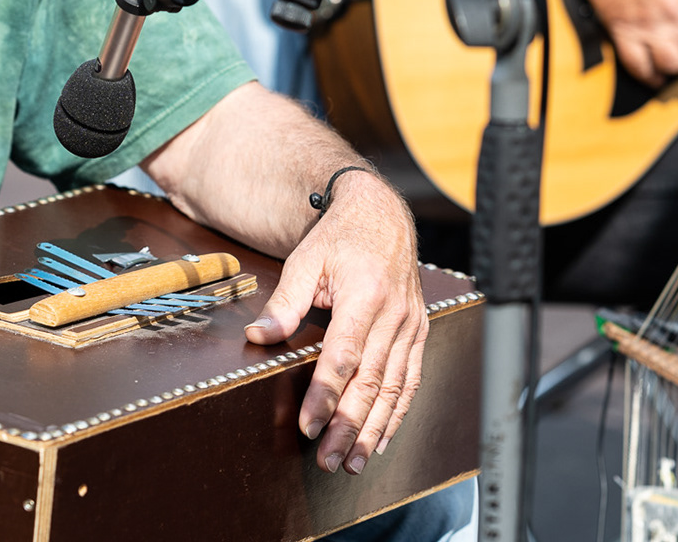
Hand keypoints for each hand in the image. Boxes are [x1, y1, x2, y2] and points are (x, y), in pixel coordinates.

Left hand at [244, 173, 426, 474]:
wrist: (382, 214)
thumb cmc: (340, 237)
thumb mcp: (306, 260)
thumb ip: (284, 302)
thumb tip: (258, 337)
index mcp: (364, 294)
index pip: (343, 356)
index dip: (325, 395)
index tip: (308, 426)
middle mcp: (393, 313)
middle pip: (371, 381)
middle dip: (349, 426)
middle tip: (329, 460)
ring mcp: (411, 324)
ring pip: (394, 388)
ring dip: (374, 429)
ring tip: (354, 462)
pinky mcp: (419, 331)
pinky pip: (411, 380)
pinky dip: (398, 413)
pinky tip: (382, 438)